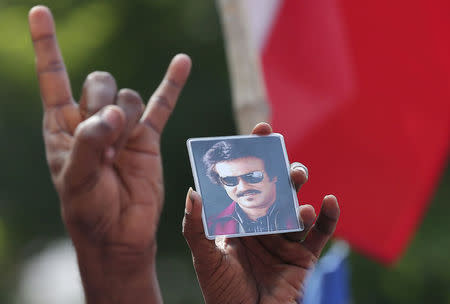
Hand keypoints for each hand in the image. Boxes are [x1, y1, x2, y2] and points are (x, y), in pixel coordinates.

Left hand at [28, 6, 190, 303]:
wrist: (120, 233)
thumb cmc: (88, 210)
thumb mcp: (75, 179)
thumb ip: (89, 141)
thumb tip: (116, 113)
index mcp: (63, 127)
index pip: (53, 77)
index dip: (46, 45)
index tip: (40, 12)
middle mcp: (93, 121)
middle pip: (99, 82)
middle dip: (102, 104)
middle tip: (104, 140)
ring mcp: (123, 127)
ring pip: (128, 96)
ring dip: (126, 120)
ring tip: (119, 153)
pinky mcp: (148, 138)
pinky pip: (162, 104)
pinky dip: (172, 83)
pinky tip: (182, 62)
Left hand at [182, 122, 339, 303]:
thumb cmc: (222, 293)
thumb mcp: (205, 258)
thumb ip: (196, 227)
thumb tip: (193, 192)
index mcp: (239, 221)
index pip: (247, 183)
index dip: (253, 158)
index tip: (259, 132)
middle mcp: (262, 226)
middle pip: (274, 190)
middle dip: (279, 168)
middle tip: (280, 153)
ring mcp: (284, 240)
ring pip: (296, 205)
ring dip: (298, 189)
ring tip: (297, 177)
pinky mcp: (304, 256)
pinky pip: (320, 233)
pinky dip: (327, 216)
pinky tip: (329, 201)